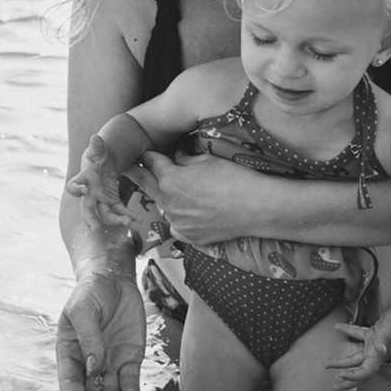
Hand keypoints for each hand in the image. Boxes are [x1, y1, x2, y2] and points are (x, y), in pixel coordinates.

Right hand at [56, 269, 144, 390]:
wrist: (114, 278)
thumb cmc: (91, 291)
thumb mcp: (83, 309)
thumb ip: (88, 337)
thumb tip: (93, 367)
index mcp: (70, 350)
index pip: (69, 379)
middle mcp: (89, 361)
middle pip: (89, 390)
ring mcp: (110, 361)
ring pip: (110, 390)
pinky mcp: (130, 357)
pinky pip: (130, 378)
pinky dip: (130, 390)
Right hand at [67, 135, 132, 228]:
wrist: (107, 161)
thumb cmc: (99, 155)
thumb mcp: (99, 149)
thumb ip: (97, 145)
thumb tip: (95, 137)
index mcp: (84, 178)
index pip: (73, 186)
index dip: (76, 190)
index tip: (84, 190)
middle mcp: (90, 192)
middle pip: (87, 208)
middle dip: (91, 218)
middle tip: (95, 228)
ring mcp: (100, 199)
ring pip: (105, 214)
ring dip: (116, 220)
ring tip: (129, 221)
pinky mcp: (112, 202)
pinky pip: (119, 211)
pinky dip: (128, 215)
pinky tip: (138, 219)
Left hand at [124, 150, 263, 244]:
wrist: (255, 208)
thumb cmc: (233, 179)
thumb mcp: (207, 160)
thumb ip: (185, 159)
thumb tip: (177, 157)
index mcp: (169, 180)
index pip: (151, 163)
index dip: (148, 156)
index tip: (146, 154)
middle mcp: (167, 202)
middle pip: (146, 185)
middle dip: (141, 174)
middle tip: (135, 169)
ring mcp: (177, 222)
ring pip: (162, 206)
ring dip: (164, 197)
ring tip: (176, 190)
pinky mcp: (188, 236)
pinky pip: (175, 225)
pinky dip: (178, 217)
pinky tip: (189, 211)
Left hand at [326, 301, 390, 390]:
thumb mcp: (389, 332)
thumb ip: (383, 341)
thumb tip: (381, 350)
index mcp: (377, 356)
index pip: (363, 372)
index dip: (352, 377)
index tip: (339, 375)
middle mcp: (375, 354)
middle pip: (358, 371)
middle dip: (346, 380)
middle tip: (334, 386)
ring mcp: (374, 345)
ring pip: (355, 356)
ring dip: (342, 360)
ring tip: (329, 363)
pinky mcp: (374, 334)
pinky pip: (357, 335)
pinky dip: (347, 331)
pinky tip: (337, 327)